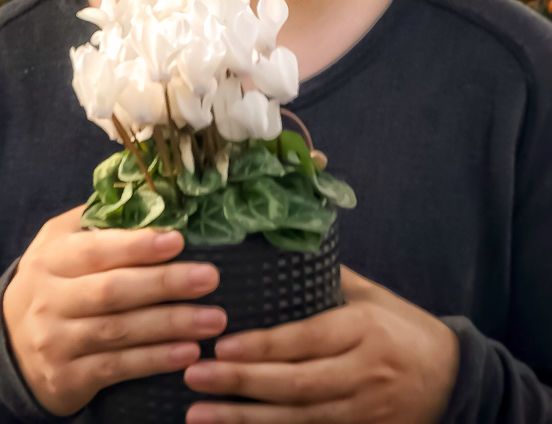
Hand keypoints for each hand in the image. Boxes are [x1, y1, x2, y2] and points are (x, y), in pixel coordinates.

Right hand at [1, 204, 229, 415]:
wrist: (8, 348)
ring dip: (171, 324)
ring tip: (214, 318)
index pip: (95, 249)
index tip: (178, 240)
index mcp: (50, 258)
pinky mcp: (67, 378)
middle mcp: (49, 299)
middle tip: (210, 277)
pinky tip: (188, 352)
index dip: (137, 245)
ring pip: (119, 331)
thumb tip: (147, 194)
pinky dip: (155, 359)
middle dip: (165, 283)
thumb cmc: (50, 284)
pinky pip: (117, 368)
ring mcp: (56, 341)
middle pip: (112, 291)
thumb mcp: (58, 244)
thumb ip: (94, 222)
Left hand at [180, 264, 459, 422]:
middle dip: (241, 383)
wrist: (455, 379)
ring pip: (299, 420)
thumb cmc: (402, 327)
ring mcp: (363, 411)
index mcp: (363, 330)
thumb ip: (323, 277)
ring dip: (246, 420)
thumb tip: (272, 244)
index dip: (261, 346)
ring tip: (200, 414)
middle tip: (194, 376)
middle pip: (296, 385)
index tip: (219, 344)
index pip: (304, 340)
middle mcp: (363, 374)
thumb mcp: (370, 295)